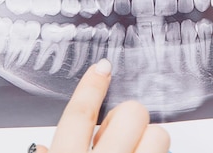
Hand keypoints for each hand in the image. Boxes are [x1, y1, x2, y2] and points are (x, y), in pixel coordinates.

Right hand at [34, 58, 169, 152]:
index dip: (91, 87)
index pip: (79, 116)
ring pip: (158, 134)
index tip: (102, 67)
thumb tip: (44, 147)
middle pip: (129, 114)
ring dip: (149, 140)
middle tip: (119, 134)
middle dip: (127, 119)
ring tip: (136, 150)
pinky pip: (167, 152)